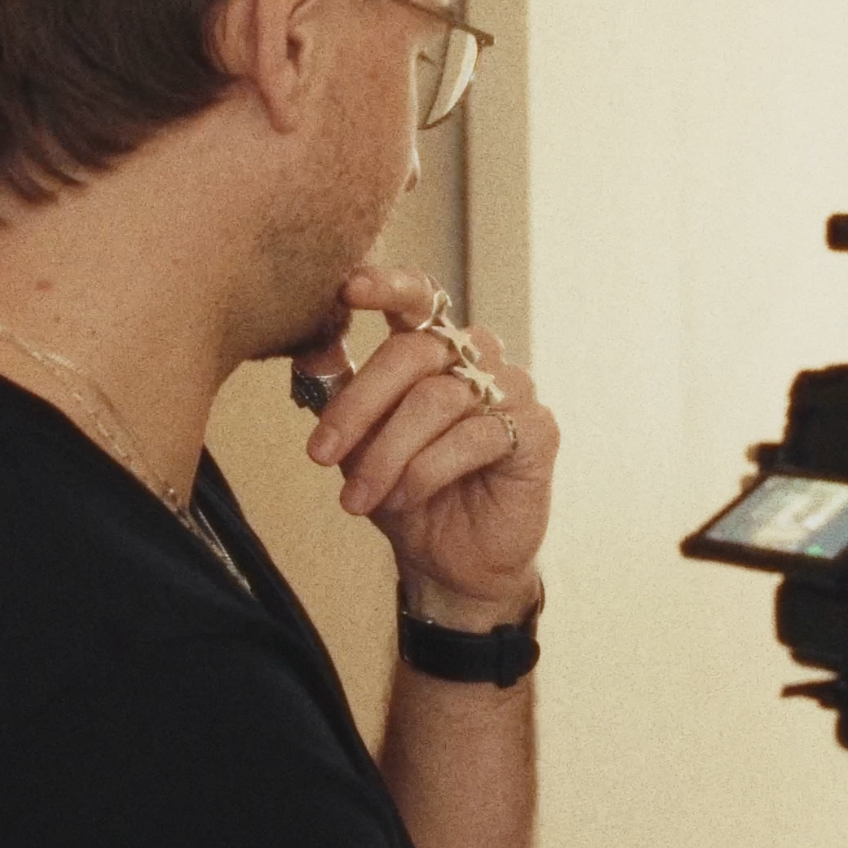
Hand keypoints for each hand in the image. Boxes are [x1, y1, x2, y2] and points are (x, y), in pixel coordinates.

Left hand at [301, 266, 555, 624]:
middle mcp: (477, 358)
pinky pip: (474, 436)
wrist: (451, 563)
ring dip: (387, 453)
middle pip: (412, 352)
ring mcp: (512, 390)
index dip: (387, 284)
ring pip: (437, 399)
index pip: (418, 297)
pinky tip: (406, 497)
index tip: (347, 289)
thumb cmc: (405, 493)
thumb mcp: (358, 442)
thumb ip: (339, 390)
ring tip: (360, 498)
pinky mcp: (537, 430)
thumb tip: (310, 346)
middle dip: (358, 405)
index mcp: (434, 348)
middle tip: (321, 455)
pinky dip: (427, 470)